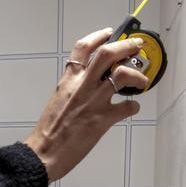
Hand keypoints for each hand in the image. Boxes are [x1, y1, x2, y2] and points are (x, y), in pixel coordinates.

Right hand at [23, 28, 148, 181]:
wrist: (43, 152)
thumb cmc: (49, 131)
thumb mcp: (58, 100)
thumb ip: (73, 88)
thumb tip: (90, 84)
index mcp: (68, 80)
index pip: (83, 48)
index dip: (99, 37)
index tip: (109, 33)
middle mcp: (82, 86)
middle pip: (108, 54)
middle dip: (127, 46)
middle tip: (137, 46)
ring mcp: (94, 101)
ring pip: (122, 75)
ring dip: (137, 75)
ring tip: (142, 80)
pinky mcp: (103, 120)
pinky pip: (127, 107)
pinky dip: (134, 106)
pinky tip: (132, 108)